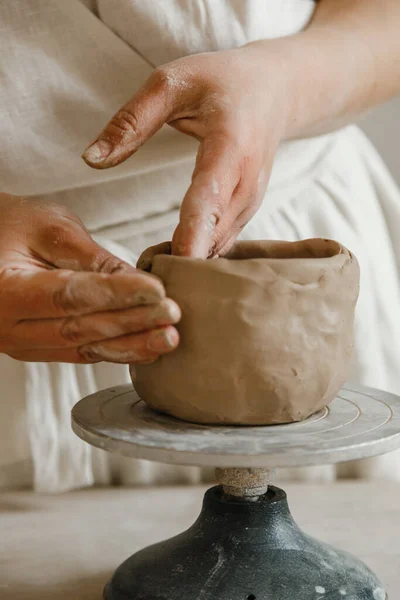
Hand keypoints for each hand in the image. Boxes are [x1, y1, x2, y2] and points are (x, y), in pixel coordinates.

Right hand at [0, 194, 179, 362]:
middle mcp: (7, 325)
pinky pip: (80, 353)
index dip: (116, 295)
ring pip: (82, 348)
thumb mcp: (50, 227)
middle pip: (78, 328)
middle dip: (131, 323)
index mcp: (3, 289)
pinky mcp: (38, 348)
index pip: (68, 295)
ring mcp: (21, 342)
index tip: (156, 291)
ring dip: (130, 345)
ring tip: (167, 338)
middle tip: (171, 315)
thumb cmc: (11, 226)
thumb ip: (92, 257)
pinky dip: (116, 351)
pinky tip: (146, 348)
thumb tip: (137, 282)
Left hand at [82, 45, 290, 256]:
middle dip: (180, 261)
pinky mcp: (246, 215)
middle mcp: (247, 184)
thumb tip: (90, 160)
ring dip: (186, 264)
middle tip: (141, 278)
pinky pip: (220, 245)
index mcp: (230, 147)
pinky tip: (171, 262)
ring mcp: (251, 204)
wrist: (275, 92)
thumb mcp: (171, 83)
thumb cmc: (221, 82)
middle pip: (213, 235)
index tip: (177, 263)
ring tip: (150, 274)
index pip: (210, 197)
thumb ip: (130, 122)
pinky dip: (196, 256)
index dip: (194, 233)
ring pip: (216, 247)